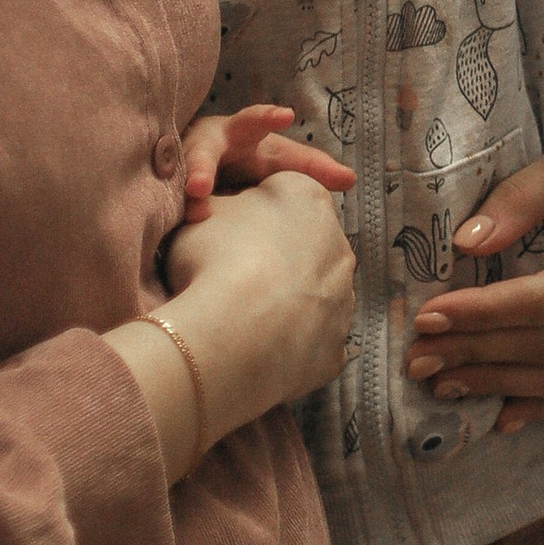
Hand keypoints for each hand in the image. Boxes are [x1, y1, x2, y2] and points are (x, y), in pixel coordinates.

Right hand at [147, 168, 356, 447]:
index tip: (223, 239)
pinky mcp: (338, 343)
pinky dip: (291, 342)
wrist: (235, 334)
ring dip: (286, 300)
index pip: (282, 196)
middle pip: (304, 243)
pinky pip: (313, 339)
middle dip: (274, 259)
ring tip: (243, 318)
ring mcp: (344, 294)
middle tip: (232, 280)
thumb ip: (219, 208)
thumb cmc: (213, 262)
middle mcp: (338, 240)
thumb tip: (221, 214)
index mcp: (305, 196)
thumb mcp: (199, 216)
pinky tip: (260, 349)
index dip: (249, 218)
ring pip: (314, 292)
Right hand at [178, 99, 353, 225]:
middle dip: (200, 166)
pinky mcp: (163, 186)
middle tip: (201, 187)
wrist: (203, 163)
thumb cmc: (248, 160)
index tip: (286, 116)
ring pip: (176, 177)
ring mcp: (180, 165)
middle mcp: (207, 144)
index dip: (267, 117)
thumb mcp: (278, 160)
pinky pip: (163, 197)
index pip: (254, 121)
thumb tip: (352, 179)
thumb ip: (311, 168)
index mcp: (239, 132)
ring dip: (182, 194)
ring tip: (192, 215)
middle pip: (202, 150)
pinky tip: (176, 225)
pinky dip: (170, 211)